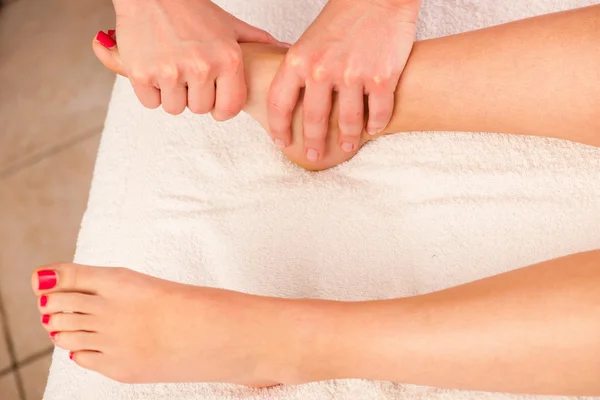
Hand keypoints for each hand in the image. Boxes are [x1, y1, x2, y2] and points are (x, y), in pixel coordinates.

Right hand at [112, 0, 282, 117]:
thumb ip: (257, 41)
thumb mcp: (229, 25)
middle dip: (194, 96)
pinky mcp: (142, 74)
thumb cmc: (191, 9)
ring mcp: (170, 71)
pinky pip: (151, 102)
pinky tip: (155, 68)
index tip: (214, 101)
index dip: (221, 108)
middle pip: (200, 109)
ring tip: (172, 69)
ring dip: (173, 95)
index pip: (229, 109)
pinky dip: (151, 90)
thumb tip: (284, 49)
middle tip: (188, 75)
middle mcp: (201, 67)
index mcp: (227, 60)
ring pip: (175, 108)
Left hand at [267, 0, 419, 160]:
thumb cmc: (343, 16)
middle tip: (314, 156)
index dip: (278, 128)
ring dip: (347, 139)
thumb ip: (300, 70)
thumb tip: (292, 101)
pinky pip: (378, 112)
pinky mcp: (382, 77)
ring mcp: (353, 75)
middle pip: (313, 120)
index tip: (281, 141)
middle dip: (313, 143)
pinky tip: (373, 129)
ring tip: (347, 146)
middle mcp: (322, 70)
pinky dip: (376, 125)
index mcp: (299, 60)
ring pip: (348, 121)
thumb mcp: (309, 41)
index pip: (279, 104)